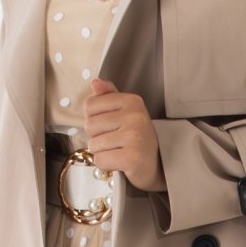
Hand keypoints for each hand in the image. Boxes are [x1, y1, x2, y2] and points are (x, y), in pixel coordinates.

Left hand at [82, 77, 166, 193]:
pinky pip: (100, 160)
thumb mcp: (125, 111)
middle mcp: (135, 116)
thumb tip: (95, 83)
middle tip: (115, 141)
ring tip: (117, 151)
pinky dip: (105, 164)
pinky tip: (118, 162)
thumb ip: (109, 96)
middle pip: (90, 125)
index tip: (110, 126)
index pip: (90, 105)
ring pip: (93, 144)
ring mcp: (134, 136)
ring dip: (101, 152)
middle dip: (97, 137)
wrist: (155, 164)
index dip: (94, 119)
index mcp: (132, 101)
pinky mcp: (132, 157)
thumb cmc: (136, 137)